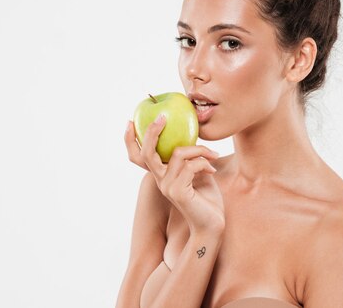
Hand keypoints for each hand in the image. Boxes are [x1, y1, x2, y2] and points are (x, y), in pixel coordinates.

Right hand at [124, 117, 224, 233]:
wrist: (213, 224)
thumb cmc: (207, 198)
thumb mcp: (197, 172)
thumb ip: (189, 157)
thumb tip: (191, 133)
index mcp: (161, 175)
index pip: (138, 157)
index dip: (130, 140)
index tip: (129, 121)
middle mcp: (160, 181)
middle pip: (147, 153)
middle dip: (152, 132)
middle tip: (162, 117)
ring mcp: (167, 187)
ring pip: (177, 153)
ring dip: (198, 149)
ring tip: (212, 155)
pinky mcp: (178, 192)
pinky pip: (190, 165)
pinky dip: (204, 162)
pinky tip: (212, 169)